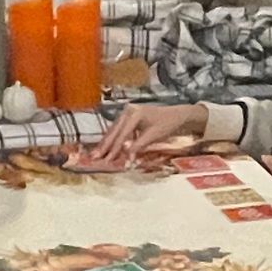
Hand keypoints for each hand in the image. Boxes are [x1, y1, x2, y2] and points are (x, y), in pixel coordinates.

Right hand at [81, 102, 204, 167]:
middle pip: (114, 131)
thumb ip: (138, 145)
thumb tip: (125, 155)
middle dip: (105, 146)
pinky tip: (107, 148)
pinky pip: (118, 129)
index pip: (122, 134)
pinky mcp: (128, 116)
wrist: (176, 115)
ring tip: (97, 154)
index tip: (108, 160)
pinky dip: (114, 139)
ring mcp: (127, 112)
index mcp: (134, 113)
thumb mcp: (153, 136)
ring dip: (107, 143)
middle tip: (95, 157)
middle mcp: (128, 111)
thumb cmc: (167, 124)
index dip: (115, 149)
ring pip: (114, 130)